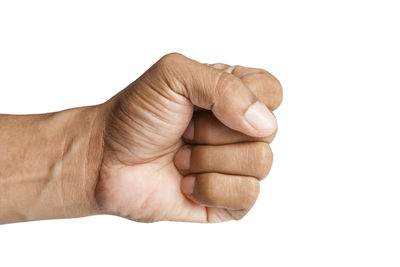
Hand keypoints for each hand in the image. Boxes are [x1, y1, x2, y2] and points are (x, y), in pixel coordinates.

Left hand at [96, 53, 281, 221]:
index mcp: (233, 96)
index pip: (271, 92)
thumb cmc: (136, 116)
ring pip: (260, 163)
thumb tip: (263, 123)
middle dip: (214, 133)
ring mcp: (236, 166)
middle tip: (184, 132)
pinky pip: (247, 196)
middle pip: (267, 131)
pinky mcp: (230, 200)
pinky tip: (186, 183)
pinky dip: (209, 188)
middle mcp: (239, 130)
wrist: (106, 159)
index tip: (201, 104)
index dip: (241, 100)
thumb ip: (222, 85)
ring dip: (208, 160)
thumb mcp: (173, 75)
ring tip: (181, 158)